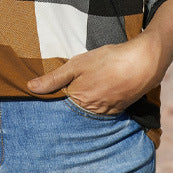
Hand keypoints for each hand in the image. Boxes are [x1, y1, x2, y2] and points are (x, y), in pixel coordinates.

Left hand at [26, 34, 170, 114]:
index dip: (54, 99)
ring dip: (86, 104)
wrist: (142, 63)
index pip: (59, 105)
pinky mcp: (119, 110)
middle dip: (69, 104)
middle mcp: (91, 111)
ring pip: (89, 111)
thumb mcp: (76, 65)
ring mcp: (106, 112)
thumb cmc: (107, 61)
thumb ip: (53, 78)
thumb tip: (30, 88)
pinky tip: (102, 91)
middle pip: (74, 110)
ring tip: (88, 91)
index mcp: (78, 100)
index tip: (48, 97)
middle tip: (70, 92)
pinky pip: (103, 110)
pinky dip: (99, 103)